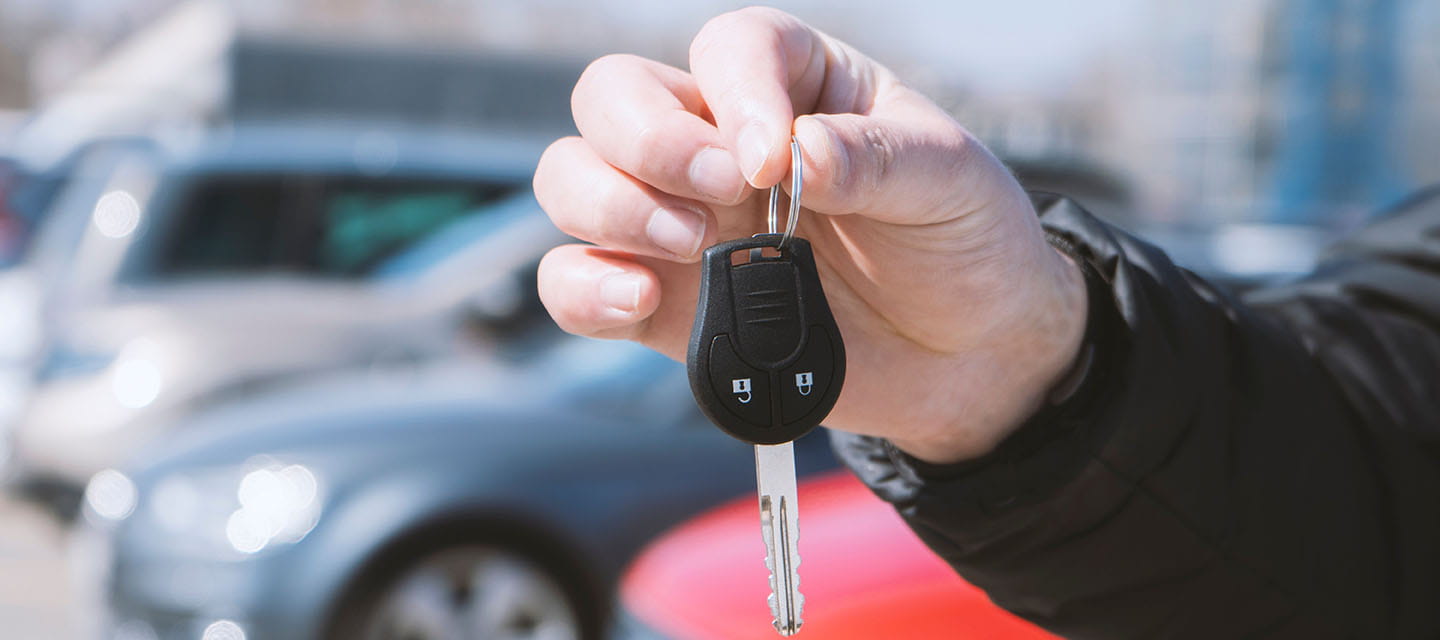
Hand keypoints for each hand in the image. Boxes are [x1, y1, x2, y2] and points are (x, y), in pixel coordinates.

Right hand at [533, 7, 1086, 462]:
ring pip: (573, 178)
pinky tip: (637, 297)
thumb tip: (798, 154)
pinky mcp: (666, 303)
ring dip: (607, 204)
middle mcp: (717, 141)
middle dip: (646, 141)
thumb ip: (877, 158)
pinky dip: (582, 288)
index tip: (773, 161)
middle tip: (720, 197)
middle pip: (613, 96)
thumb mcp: (951, 182)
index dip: (737, 94)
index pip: (729, 49)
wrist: (970, 354)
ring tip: (691, 246)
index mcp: (794, 85)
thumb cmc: (963, 241)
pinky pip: (575, 281)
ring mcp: (681, 221)